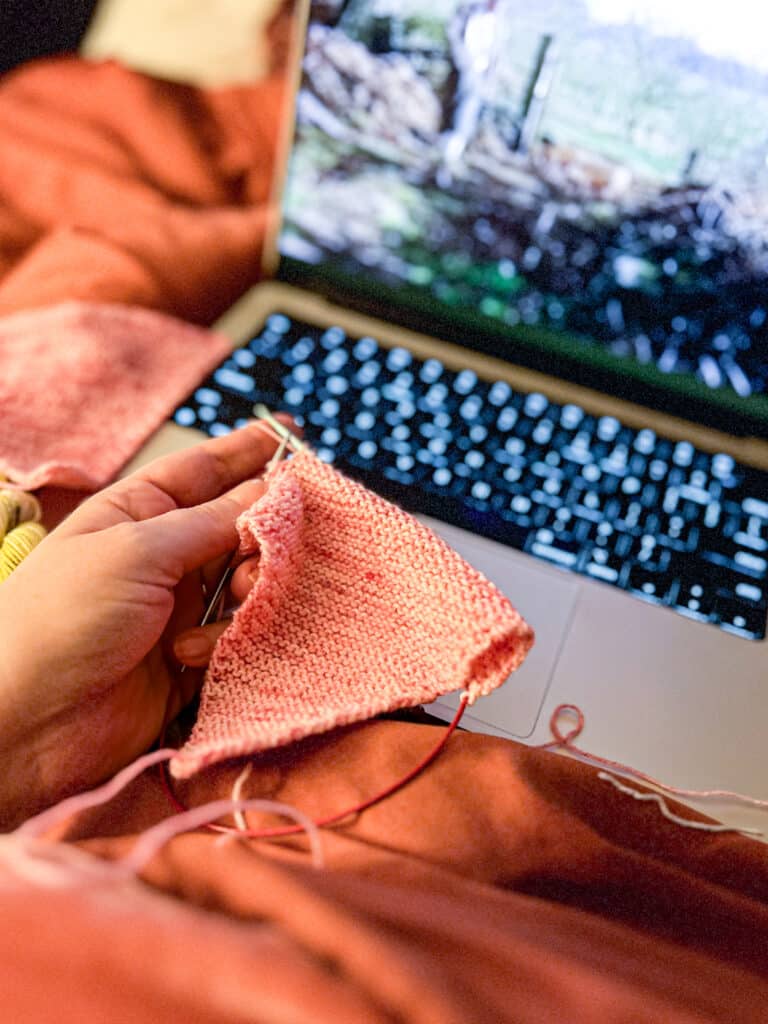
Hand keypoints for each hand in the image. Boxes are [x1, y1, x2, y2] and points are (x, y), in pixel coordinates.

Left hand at [0, 421, 289, 827]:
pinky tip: (190, 657)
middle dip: (264, 531)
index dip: (249, 451)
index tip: (295, 435)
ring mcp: (179, 608)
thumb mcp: (136, 551)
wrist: (26, 723)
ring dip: (251, 589)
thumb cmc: (65, 618)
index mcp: (138, 513)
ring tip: (237, 601)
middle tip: (281, 538)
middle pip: (238, 525)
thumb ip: (212, 522)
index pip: (203, 471)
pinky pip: (240, 635)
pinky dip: (228, 641)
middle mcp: (164, 556)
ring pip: (249, 582)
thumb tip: (271, 489)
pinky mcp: (193, 659)